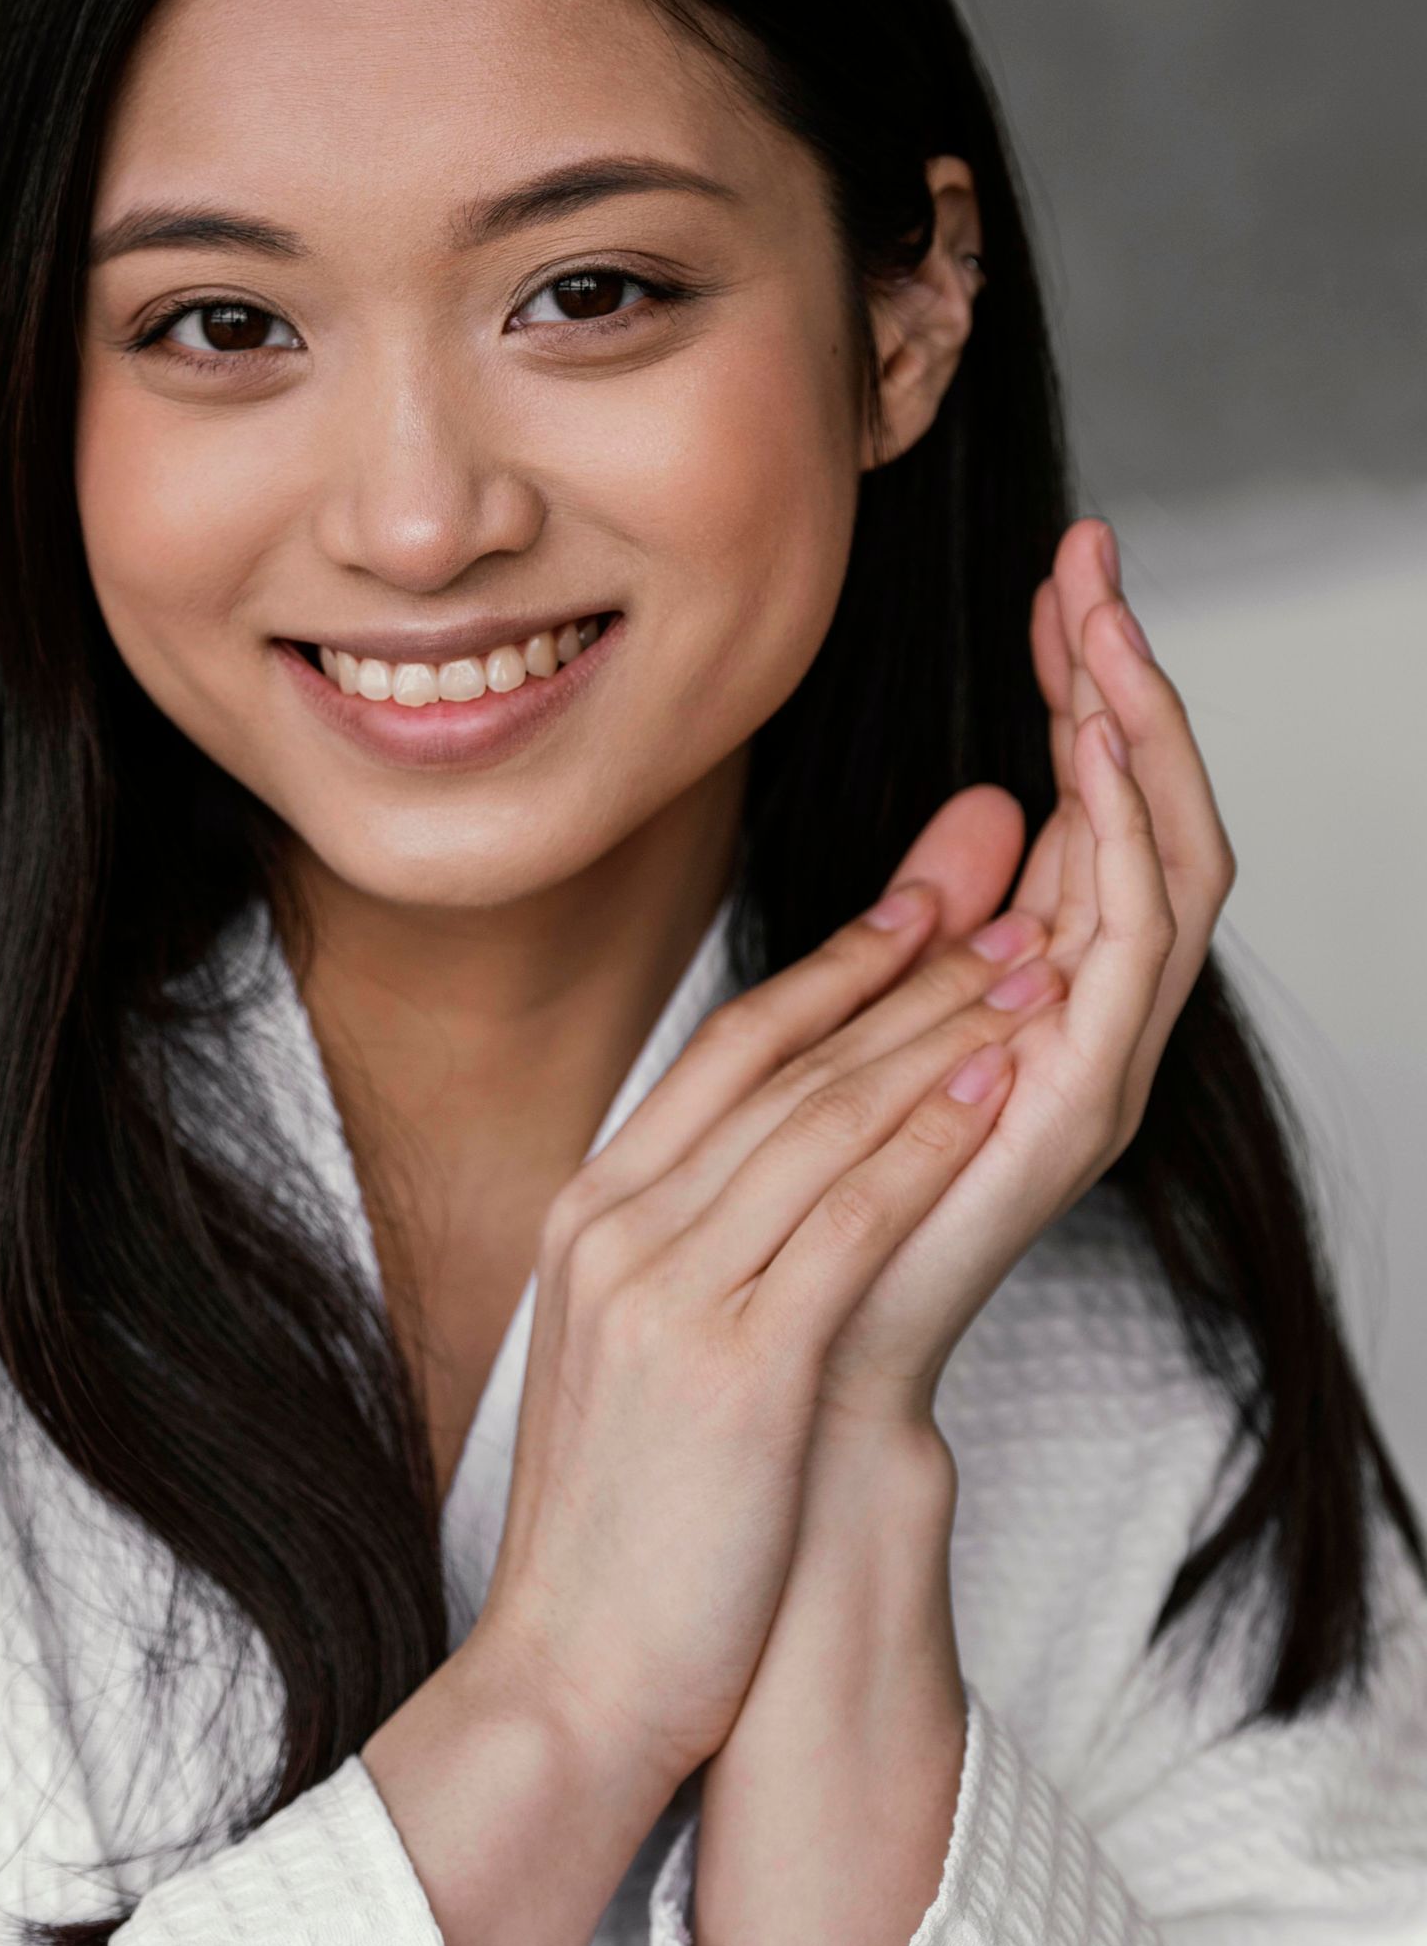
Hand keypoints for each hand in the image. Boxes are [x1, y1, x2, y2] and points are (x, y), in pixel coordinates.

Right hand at [464, 892, 1061, 1802]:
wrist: (572, 1677)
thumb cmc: (622, 1534)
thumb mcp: (630, 1358)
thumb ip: (690, 1253)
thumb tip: (771, 1186)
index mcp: (589, 1216)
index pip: (726, 1052)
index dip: (834, 965)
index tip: (921, 901)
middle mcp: (617, 1228)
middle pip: (784, 1062)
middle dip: (908, 963)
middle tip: (1003, 891)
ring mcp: (667, 1289)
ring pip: (821, 1121)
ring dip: (937, 1029)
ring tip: (1030, 965)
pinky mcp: (734, 1362)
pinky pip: (845, 1222)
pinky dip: (925, 1143)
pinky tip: (992, 1085)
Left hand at [804, 514, 1235, 1435]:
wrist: (779, 1381)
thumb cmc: (804, 1225)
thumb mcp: (856, 1024)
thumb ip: (927, 923)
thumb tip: (980, 811)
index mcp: (1043, 999)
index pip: (1097, 814)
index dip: (1088, 693)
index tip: (1060, 578)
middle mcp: (1089, 1027)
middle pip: (1150, 821)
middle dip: (1129, 685)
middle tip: (1094, 564)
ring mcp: (1094, 1069)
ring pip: (1166, 868)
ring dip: (1138, 738)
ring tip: (1102, 626)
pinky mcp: (1074, 1111)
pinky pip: (1133, 956)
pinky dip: (1122, 849)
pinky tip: (1086, 752)